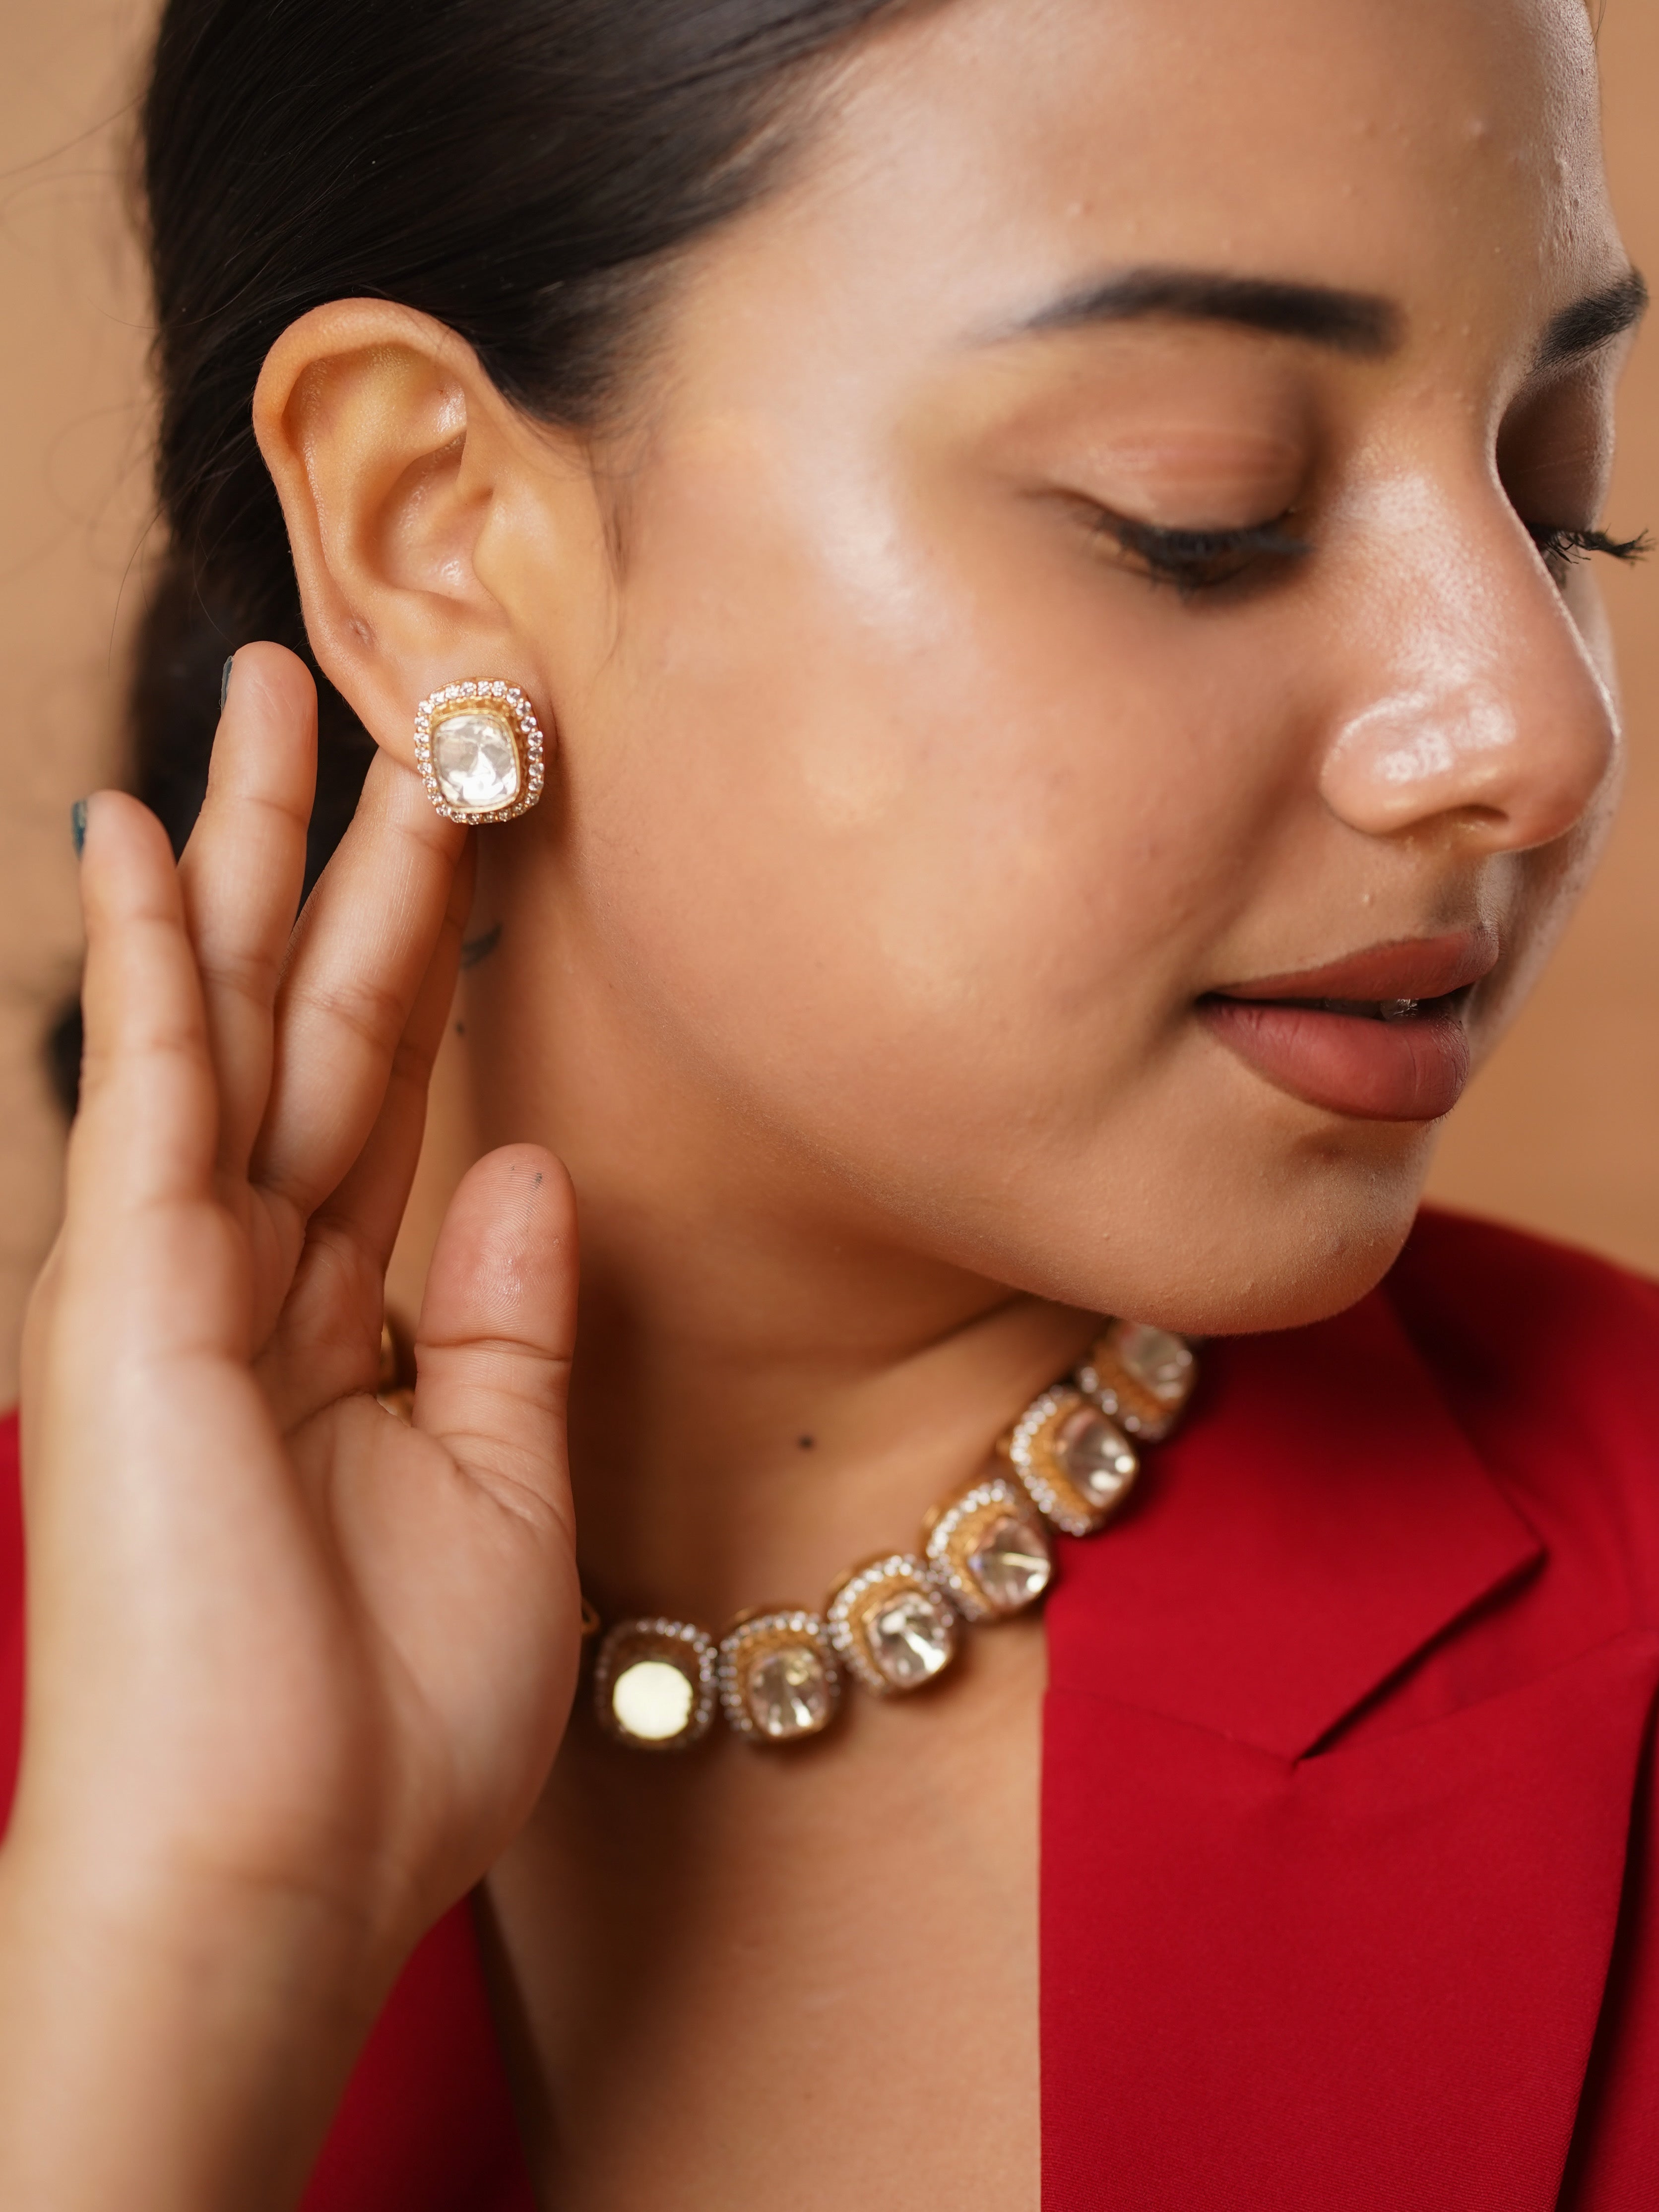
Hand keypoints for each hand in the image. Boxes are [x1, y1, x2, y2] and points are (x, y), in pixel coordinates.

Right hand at [3, 645, 579, 2203]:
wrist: (275, 1871)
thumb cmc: (386, 1727)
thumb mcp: (501, 1494)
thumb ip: (506, 1319)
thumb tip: (527, 1160)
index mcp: (350, 1322)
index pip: (400, 1089)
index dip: (441, 953)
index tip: (482, 828)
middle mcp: (259, 1272)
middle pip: (317, 1017)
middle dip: (341, 856)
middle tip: (371, 698)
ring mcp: (181, 1271)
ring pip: (235, 1010)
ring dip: (253, 852)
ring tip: (271, 695)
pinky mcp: (125, 1289)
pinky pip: (146, 1082)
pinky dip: (152, 954)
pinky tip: (148, 833)